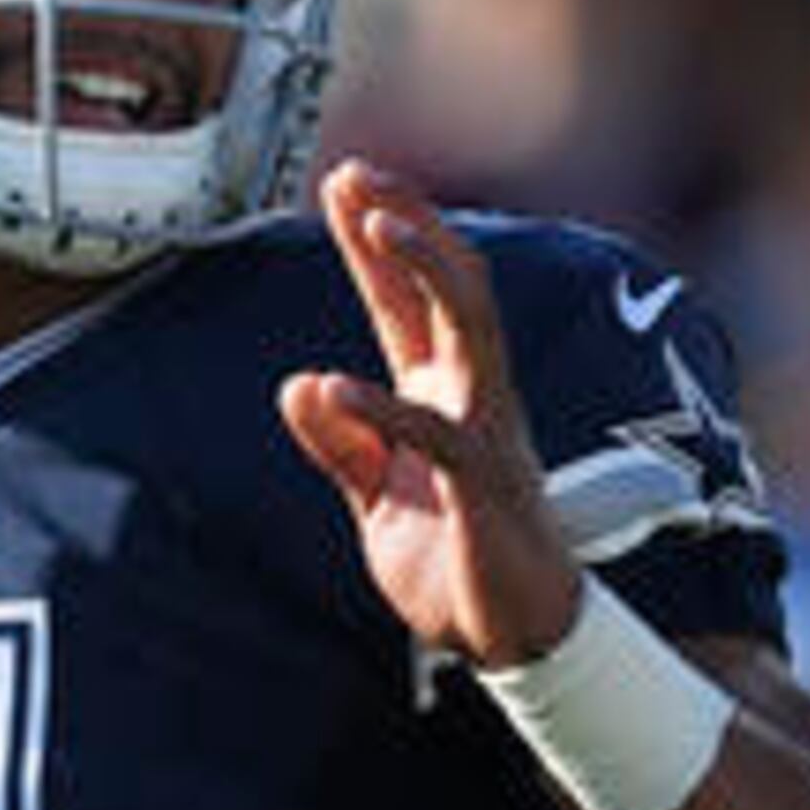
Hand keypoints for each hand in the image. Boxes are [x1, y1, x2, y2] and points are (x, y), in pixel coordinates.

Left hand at [278, 159, 585, 668]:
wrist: (512, 636)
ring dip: (426, 268)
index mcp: (442, 393)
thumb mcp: (375, 496)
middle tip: (360, 172)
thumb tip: (297, 385)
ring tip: (379, 224)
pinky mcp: (483, 485)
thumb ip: (339, 443)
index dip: (377, 239)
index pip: (406, 300)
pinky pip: (433, 434)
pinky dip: (380, 409)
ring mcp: (484, 432)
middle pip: (450, 284)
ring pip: (468, 325)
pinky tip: (332, 385)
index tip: (345, 179)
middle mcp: (470, 396)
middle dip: (408, 222)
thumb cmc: (454, 559)